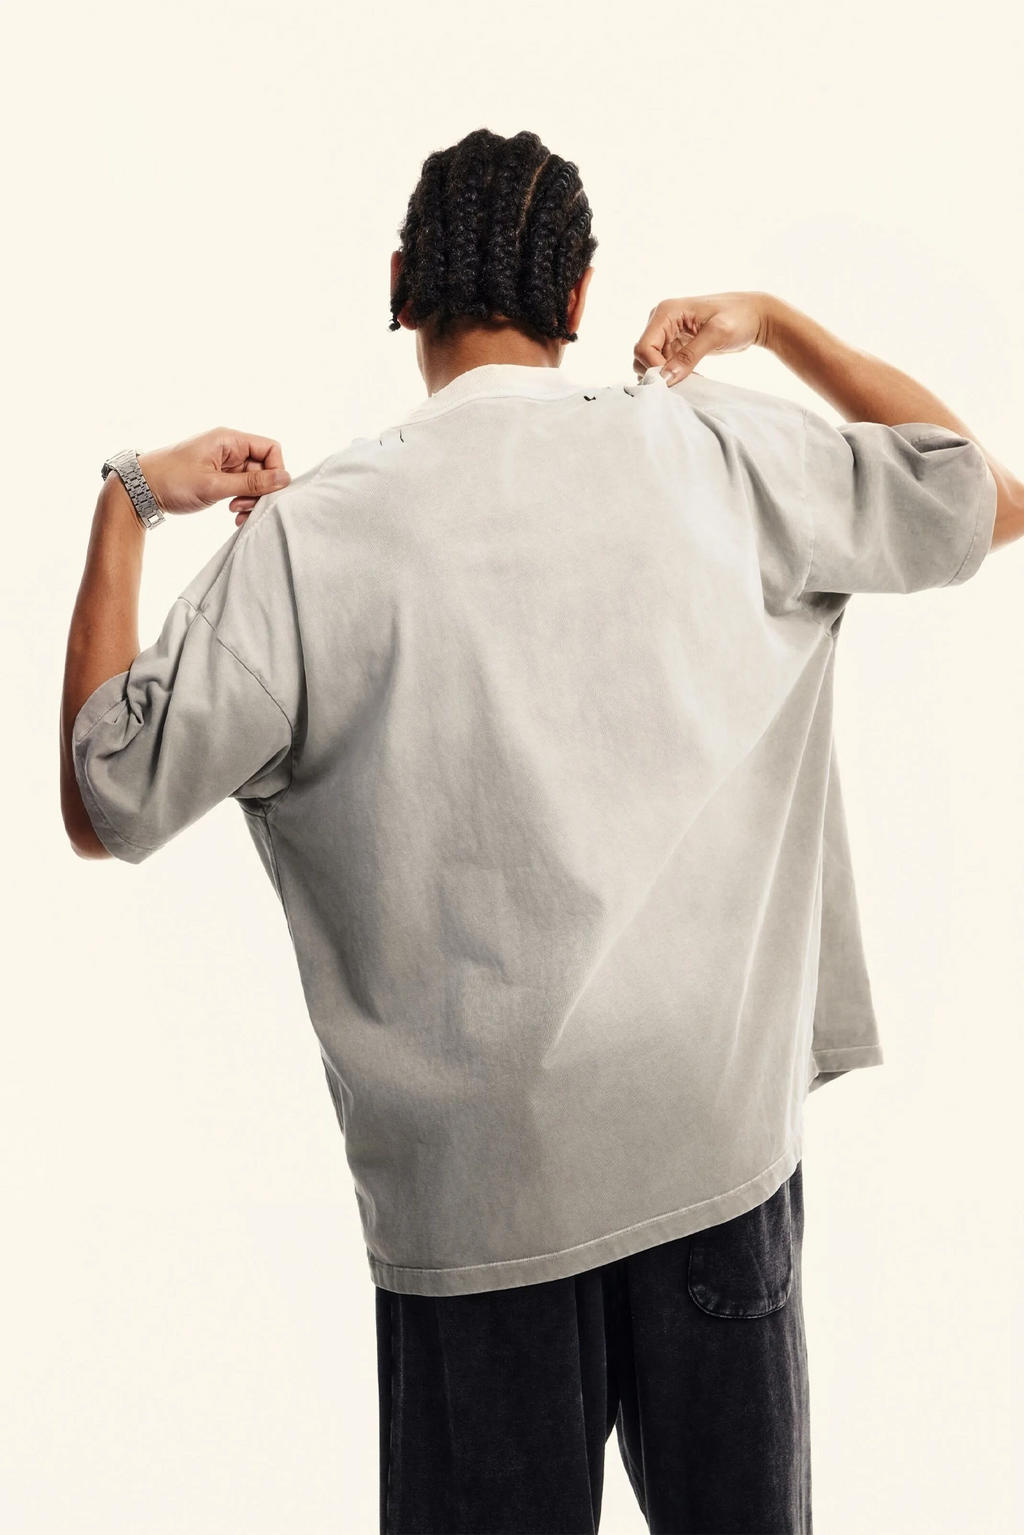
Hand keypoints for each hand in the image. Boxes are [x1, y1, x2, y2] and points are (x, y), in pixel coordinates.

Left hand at [137, 428, 290, 527]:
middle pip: (263, 467)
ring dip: (250, 499)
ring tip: (235, 513)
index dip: (275, 471)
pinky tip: (232, 514)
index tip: (266, 493)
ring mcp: (224, 463)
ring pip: (253, 481)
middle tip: (243, 508)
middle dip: (260, 491)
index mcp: (229, 440)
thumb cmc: (172, 481)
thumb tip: (285, 479)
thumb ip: (252, 483)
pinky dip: (241, 502)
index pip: (270, 449)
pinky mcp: (219, 476)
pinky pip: (241, 488)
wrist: (140, 489)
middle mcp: (229, 448)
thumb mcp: (214, 485)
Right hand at [633, 293, 773, 383]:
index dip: (654, 368)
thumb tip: (665, 378)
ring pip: (650, 363)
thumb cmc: (739, 318)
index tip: (674, 379)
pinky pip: (664, 365)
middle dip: (658, 373)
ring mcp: (667, 333)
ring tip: (691, 376)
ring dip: (666, 375)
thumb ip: (689, 356)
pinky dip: (674, 374)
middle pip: (642, 356)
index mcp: (666, 312)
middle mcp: (661, 321)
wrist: (755, 316)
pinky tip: (693, 374)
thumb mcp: (717, 334)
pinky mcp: (675, 344)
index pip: (643, 347)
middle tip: (683, 380)